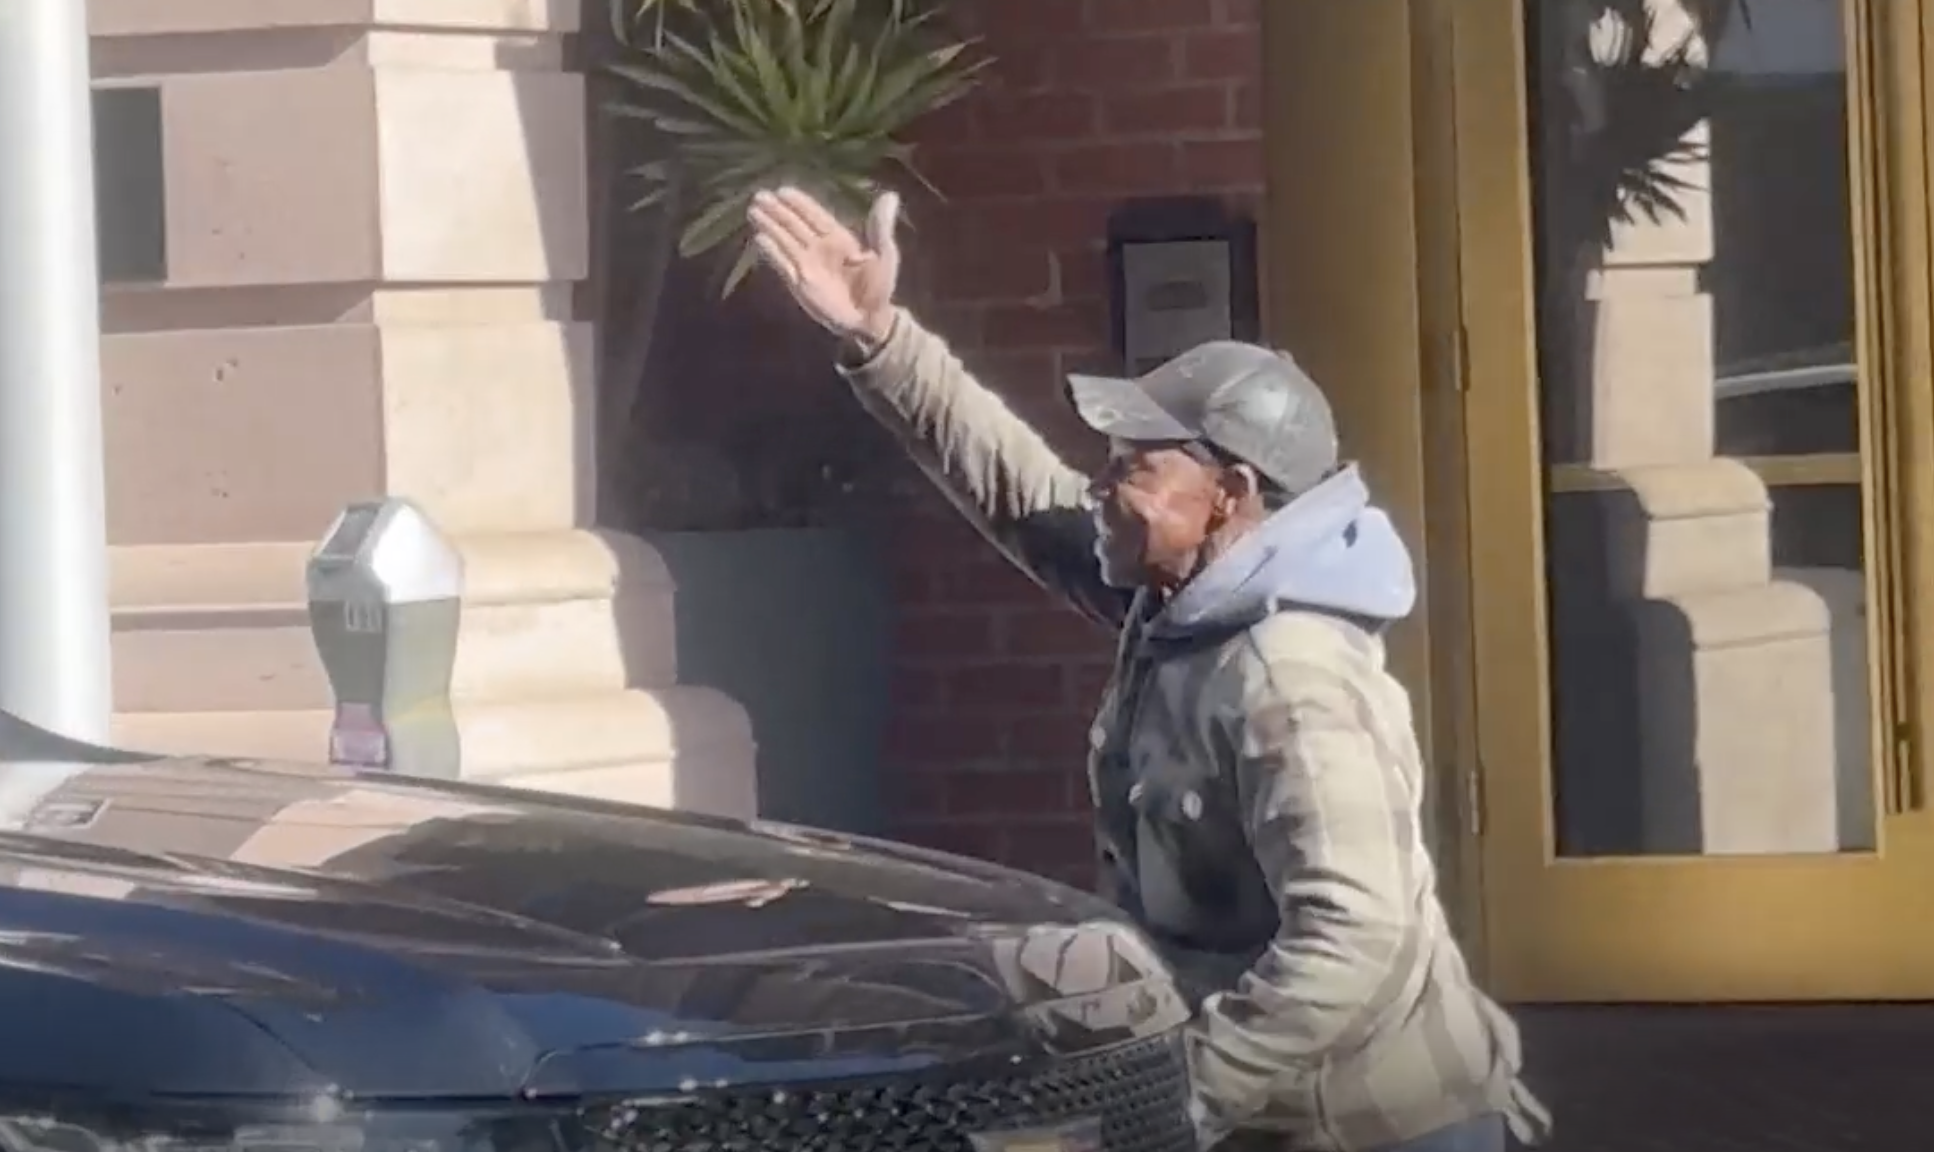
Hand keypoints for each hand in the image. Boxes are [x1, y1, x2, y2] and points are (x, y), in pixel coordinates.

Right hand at [747, 186, 900, 346]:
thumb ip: (880, 226)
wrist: (869, 320)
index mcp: (839, 239)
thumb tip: (890, 195)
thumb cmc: (878, 287)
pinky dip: (772, 252)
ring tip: (754, 211)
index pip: (815, 216)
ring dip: (770, 226)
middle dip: (778, 211)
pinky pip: (783, 264)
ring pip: (785, 241)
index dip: (800, 203)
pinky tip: (760, 239)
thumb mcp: (884, 254)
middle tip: (760, 196)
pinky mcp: (799, 282)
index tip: (783, 190)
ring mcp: (808, 265)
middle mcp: (819, 248)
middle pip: (794, 225)